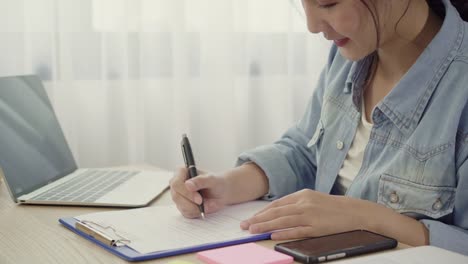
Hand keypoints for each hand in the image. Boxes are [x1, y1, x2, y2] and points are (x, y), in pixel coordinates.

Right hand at [169, 166, 228, 217]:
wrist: (221, 192)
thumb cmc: (216, 182)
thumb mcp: (211, 180)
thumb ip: (200, 181)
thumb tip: (187, 185)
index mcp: (182, 172)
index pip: (176, 184)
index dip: (186, 193)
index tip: (199, 199)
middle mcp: (177, 184)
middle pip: (176, 197)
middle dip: (191, 203)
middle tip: (203, 204)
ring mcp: (178, 195)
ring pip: (181, 206)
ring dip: (195, 208)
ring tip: (205, 203)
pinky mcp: (182, 206)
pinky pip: (185, 213)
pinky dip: (196, 212)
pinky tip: (202, 207)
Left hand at [240, 189, 372, 239]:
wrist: (354, 211)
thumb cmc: (331, 206)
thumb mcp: (312, 199)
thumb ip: (295, 204)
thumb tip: (276, 213)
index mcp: (302, 195)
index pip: (277, 204)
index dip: (262, 212)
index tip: (250, 218)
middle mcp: (304, 204)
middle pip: (276, 212)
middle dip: (258, 219)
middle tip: (244, 225)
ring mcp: (310, 215)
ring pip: (283, 221)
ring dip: (265, 226)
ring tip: (253, 231)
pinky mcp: (317, 227)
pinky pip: (297, 231)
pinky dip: (284, 233)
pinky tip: (273, 235)